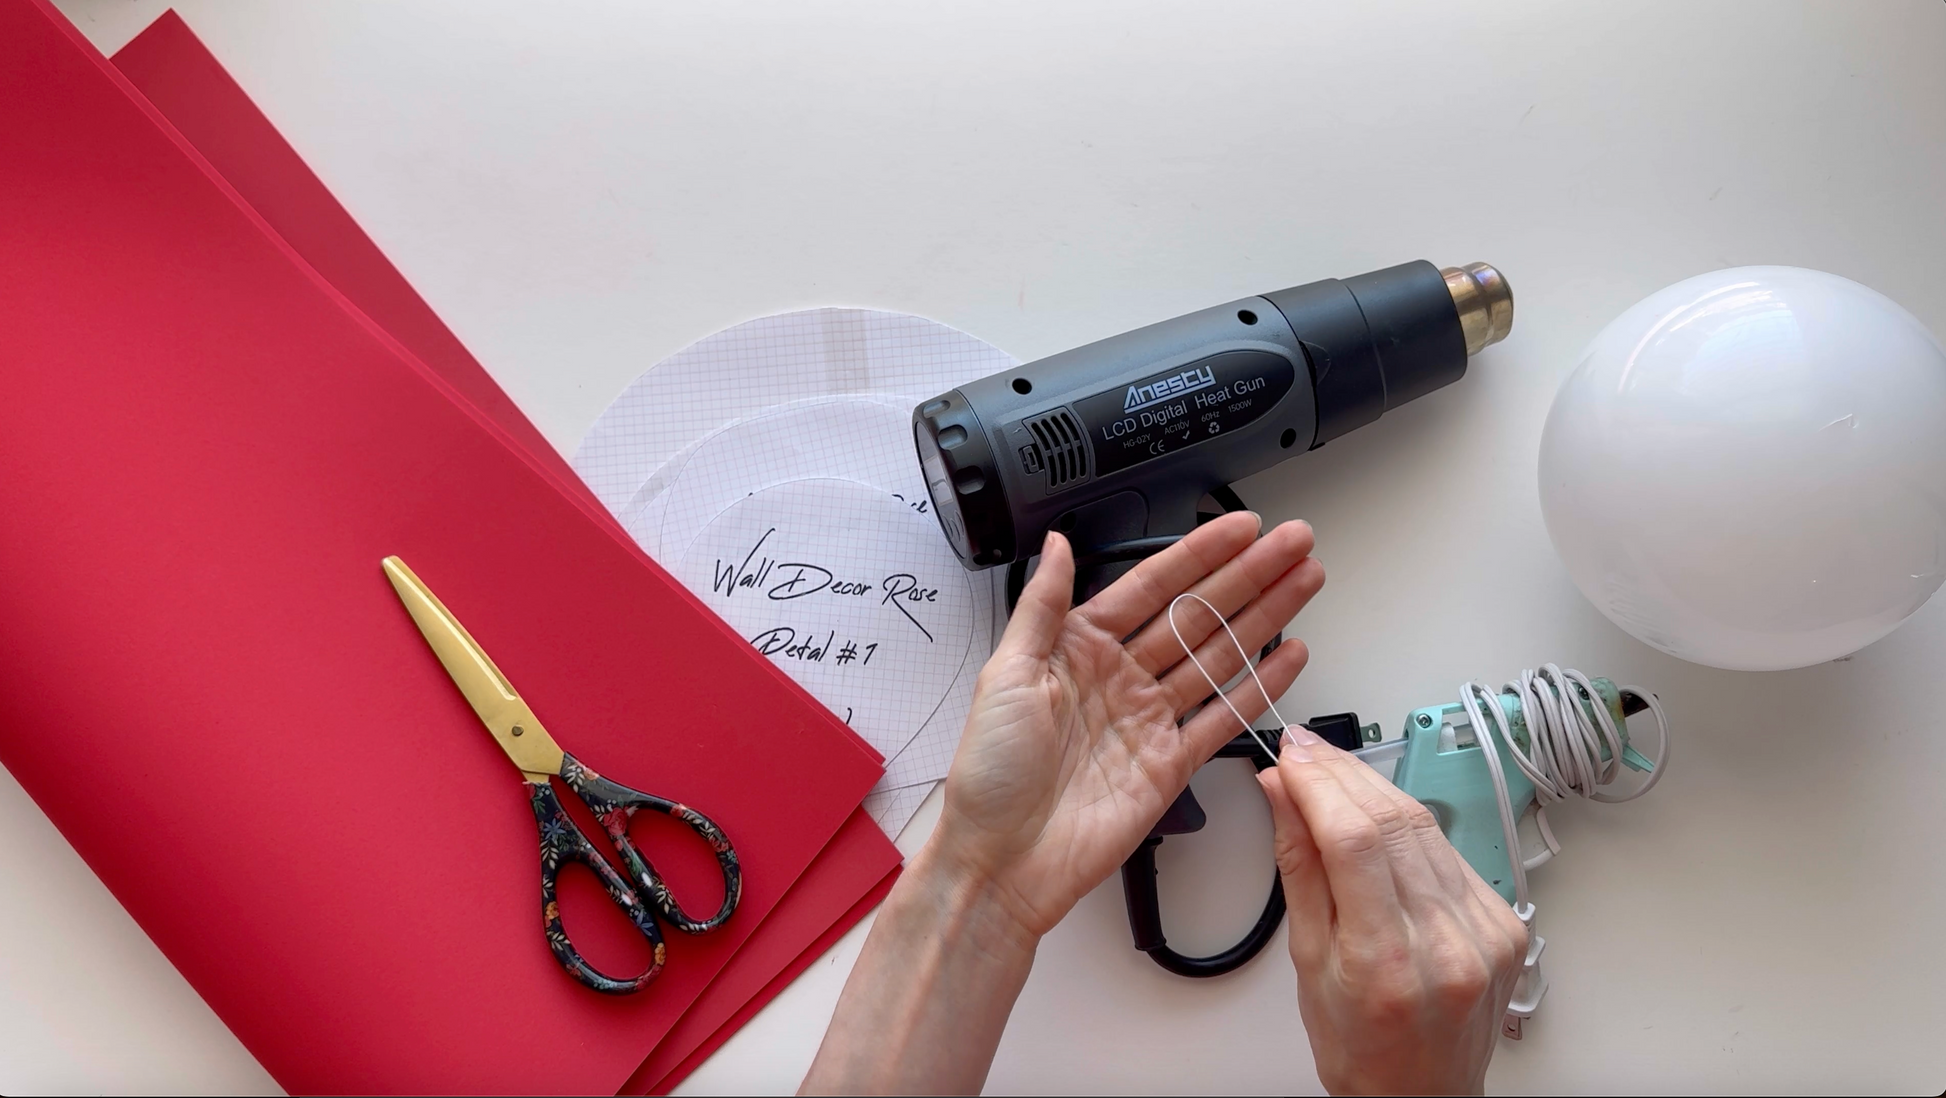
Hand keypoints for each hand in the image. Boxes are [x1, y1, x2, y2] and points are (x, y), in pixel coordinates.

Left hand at [927, 512, 1324, 939]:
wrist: (1001, 861)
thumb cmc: (988, 774)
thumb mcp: (1004, 674)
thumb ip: (1042, 606)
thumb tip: (1060, 544)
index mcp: (1077, 648)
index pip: (1151, 587)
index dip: (1200, 554)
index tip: (1240, 526)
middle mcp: (1119, 678)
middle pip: (1198, 614)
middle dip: (1249, 575)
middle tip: (1294, 543)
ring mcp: (1149, 719)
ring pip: (1218, 656)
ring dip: (1264, 619)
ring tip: (1305, 582)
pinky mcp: (1170, 764)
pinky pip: (1222, 717)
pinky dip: (1259, 687)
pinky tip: (1289, 656)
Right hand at [1259, 727, 1527, 1095]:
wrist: (1421, 1096)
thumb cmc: (1359, 1048)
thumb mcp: (1307, 965)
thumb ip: (1300, 869)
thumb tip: (1284, 796)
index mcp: (1388, 962)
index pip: (1356, 840)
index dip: (1320, 783)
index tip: (1291, 756)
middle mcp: (1448, 944)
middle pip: (1396, 822)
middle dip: (1343, 773)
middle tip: (1306, 750)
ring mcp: (1485, 932)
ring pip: (1427, 827)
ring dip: (1375, 787)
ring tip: (1332, 770)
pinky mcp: (1504, 923)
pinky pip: (1450, 852)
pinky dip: (1409, 824)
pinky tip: (1378, 812)